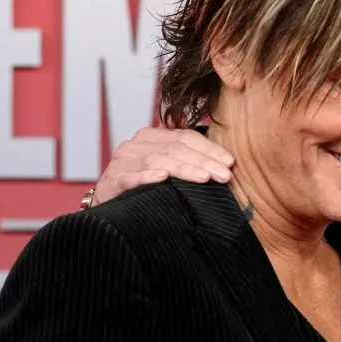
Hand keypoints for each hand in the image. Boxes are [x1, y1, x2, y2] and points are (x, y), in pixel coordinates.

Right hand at [93, 127, 234, 205]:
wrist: (109, 204)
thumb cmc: (146, 186)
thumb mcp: (169, 168)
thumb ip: (190, 159)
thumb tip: (227, 163)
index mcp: (153, 136)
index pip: (187, 137)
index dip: (210, 149)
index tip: (231, 162)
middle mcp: (136, 144)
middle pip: (176, 148)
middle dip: (204, 161)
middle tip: (225, 175)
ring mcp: (122, 161)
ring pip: (157, 160)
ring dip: (183, 169)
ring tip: (204, 178)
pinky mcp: (112, 179)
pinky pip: (131, 176)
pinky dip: (147, 176)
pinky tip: (163, 178)